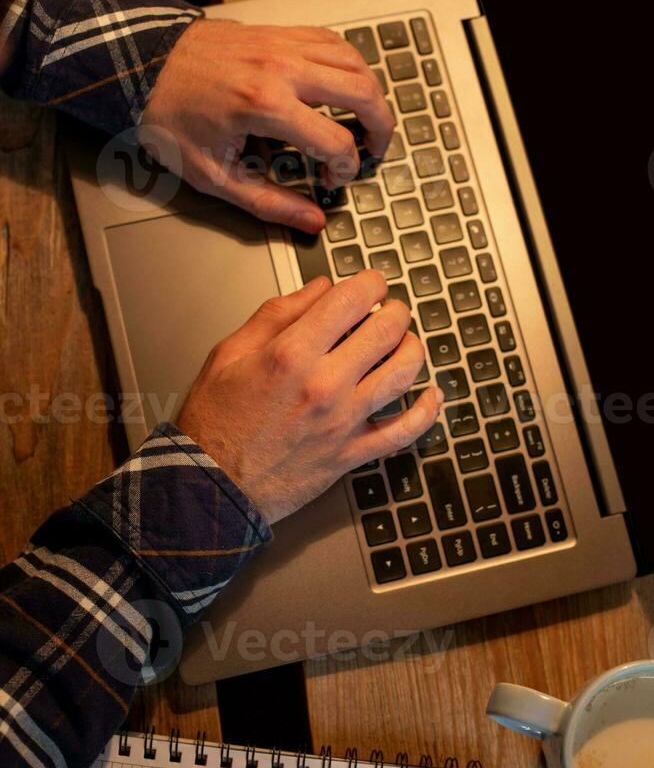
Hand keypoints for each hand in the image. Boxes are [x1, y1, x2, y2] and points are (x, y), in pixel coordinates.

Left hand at [139, 19, 393, 232]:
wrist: (142, 66)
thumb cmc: (171, 118)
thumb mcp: (215, 177)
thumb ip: (269, 203)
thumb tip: (311, 222)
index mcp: (266, 106)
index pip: (336, 142)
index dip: (345, 170)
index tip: (332, 182)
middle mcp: (282, 68)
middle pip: (362, 93)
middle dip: (381, 128)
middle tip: (376, 151)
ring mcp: (283, 44)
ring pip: (355, 62)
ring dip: (372, 94)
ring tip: (369, 122)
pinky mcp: (279, 32)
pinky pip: (333, 41)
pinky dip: (350, 65)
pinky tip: (346, 87)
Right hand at [177, 271, 443, 523]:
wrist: (211, 485)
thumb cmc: (214, 422)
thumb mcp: (229, 353)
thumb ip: (277, 314)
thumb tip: (319, 289)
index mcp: (291, 354)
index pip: (352, 299)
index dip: (370, 282)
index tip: (370, 284)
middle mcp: (324, 384)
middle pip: (388, 329)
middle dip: (393, 311)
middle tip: (387, 311)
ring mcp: (344, 420)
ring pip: (404, 372)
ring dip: (411, 349)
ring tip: (403, 343)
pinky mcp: (352, 453)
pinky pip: (405, 431)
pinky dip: (426, 411)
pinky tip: (432, 395)